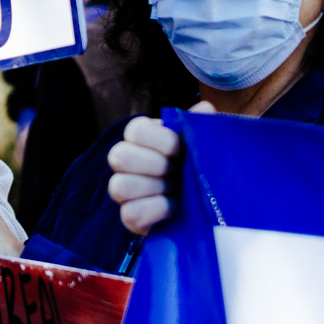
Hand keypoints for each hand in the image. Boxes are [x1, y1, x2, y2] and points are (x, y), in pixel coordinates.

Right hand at [105, 102, 211, 234]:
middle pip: (118, 156)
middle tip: (176, 172)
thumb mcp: (202, 144)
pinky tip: (173, 208)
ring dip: (153, 190)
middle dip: (154, 166)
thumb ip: (199, 126)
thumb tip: (205, 107)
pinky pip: (129, 214)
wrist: (205, 202)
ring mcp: (124, 189)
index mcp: (142, 136)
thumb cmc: (199, 166)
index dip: (161, 141)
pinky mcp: (130, 216)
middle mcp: (126, 160)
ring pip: (118, 186)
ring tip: (175, 192)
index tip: (182, 151)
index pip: (135, 131)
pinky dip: (155, 212)